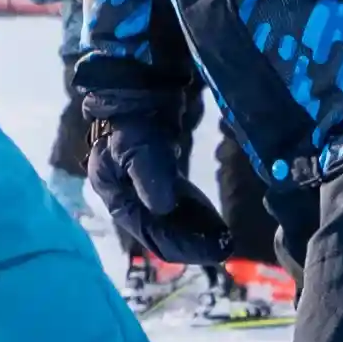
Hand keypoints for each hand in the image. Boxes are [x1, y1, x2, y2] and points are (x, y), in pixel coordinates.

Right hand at [78, 90, 224, 265]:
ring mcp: (144, 188)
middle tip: (225, 248)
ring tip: (225, 239)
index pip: (150, 233)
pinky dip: (195, 215)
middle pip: (162, 231)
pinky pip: (178, 204)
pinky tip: (215, 222)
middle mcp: (129, 199)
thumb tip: (163, 209)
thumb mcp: (138, 150)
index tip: (212, 251)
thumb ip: (150, 180)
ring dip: (196, 231)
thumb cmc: (133, 121)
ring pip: (172, 220)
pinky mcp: (160, 176)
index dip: (181, 245)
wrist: (137, 90)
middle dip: (192, 242)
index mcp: (117, 197)